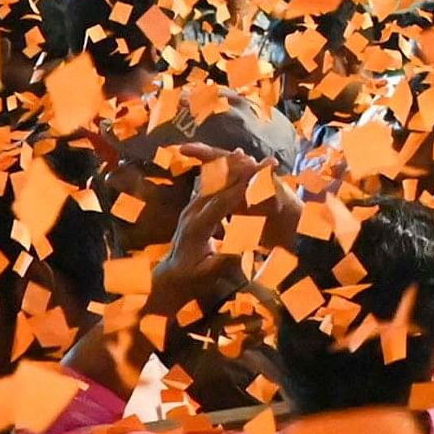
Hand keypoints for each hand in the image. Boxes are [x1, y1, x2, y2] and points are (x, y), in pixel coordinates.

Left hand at [144, 147, 280, 312]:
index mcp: (197, 227)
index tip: (263, 179)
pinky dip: (220, 175)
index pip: (223, 202)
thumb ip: (223, 262)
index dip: (243, 189)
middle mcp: (192, 212)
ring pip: (211, 183)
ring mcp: (191, 208)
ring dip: (228, 169)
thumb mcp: (207, 274)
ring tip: (245, 155)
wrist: (171, 276)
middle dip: (240, 172)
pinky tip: (230, 165)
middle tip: (261, 161)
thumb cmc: (191, 278)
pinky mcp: (193, 207)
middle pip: (218, 186)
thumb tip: (241, 250)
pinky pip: (207, 187)